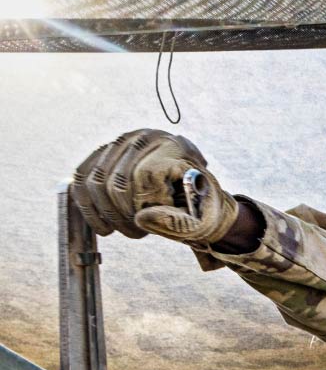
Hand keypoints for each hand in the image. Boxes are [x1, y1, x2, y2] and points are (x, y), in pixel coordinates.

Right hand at [72, 129, 237, 245]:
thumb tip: (142, 218)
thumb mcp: (201, 219)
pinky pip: (81, 180)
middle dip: (126, 216)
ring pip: (95, 182)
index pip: (144, 176)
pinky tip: (105, 228)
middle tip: (140, 232)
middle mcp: (143, 137)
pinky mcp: (101, 154)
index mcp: (173, 146)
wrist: (193, 195)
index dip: (145, 207)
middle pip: (116, 181)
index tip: (156, 222)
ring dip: (108, 215)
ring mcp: (119, 142)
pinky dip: (88, 208)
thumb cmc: (199, 209)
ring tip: (129, 229)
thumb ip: (179, 222)